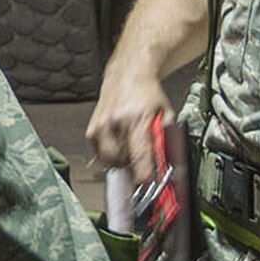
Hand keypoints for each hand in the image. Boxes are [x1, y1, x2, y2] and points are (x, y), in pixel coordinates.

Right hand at [85, 69, 170, 189]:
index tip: (148, 184)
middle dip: (133, 168)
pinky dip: (110, 155)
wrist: (127, 76)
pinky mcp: (92, 130)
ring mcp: (101, 126)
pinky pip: (100, 154)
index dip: (144, 176)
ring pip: (109, 162)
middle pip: (122, 162)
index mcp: (136, 119)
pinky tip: (120, 144)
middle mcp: (116, 123)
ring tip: (131, 150)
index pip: (139, 157)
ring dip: (122, 162)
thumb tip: (168, 165)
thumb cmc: (147, 94)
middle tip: (143, 162)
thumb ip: (167, 140)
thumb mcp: (166, 115)